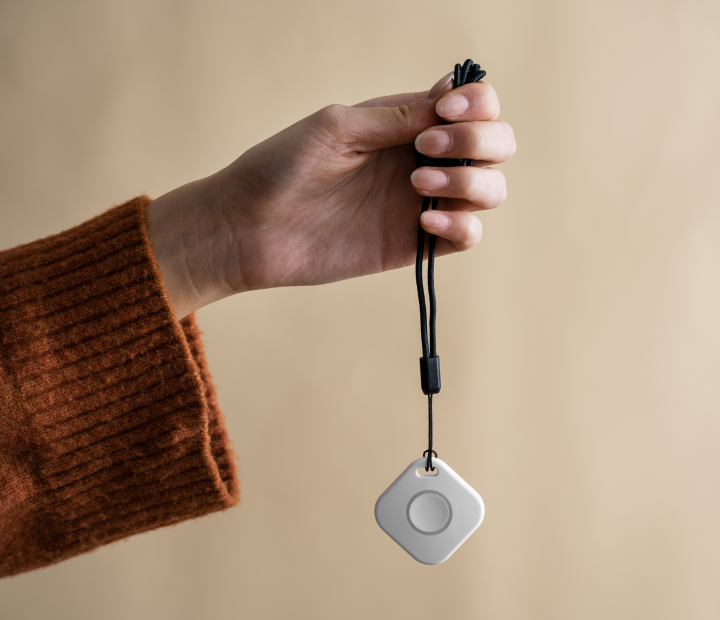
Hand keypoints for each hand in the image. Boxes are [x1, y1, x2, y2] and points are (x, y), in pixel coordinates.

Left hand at [147, 73, 515, 318]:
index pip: (473, 105)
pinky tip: (426, 222)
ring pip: (489, 189)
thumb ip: (397, 116)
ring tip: (418, 187)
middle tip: (427, 149)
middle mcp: (421, 160)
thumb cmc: (281, 168)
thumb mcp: (337, 126)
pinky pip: (467, 235)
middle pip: (495, 145)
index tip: (444, 113)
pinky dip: (462, 225)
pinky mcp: (414, 244)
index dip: (477, 104)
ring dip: (471, 181)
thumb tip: (452, 100)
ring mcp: (421, 204)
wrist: (249, 228)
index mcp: (404, 123)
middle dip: (478, 141)